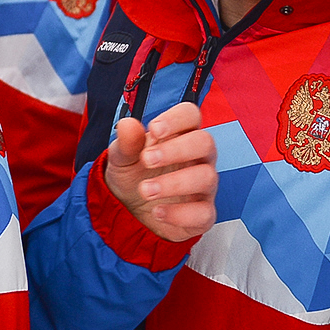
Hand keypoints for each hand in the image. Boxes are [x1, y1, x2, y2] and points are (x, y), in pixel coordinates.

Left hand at [104, 102, 216, 240]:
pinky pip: (204, 213)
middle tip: (147, 160)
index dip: (177, 119)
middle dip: (176, 150)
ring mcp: (204, 186)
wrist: (130, 211)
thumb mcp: (122, 158)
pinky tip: (157, 211)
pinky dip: (180, 213)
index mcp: (181, 135)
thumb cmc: (134, 175)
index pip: (191, 115)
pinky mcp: (203, 214)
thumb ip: (126, 142)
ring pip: (206, 177)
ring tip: (145, 190)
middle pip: (205, 143)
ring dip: (174, 183)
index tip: (154, 130)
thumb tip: (127, 124)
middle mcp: (198, 158)